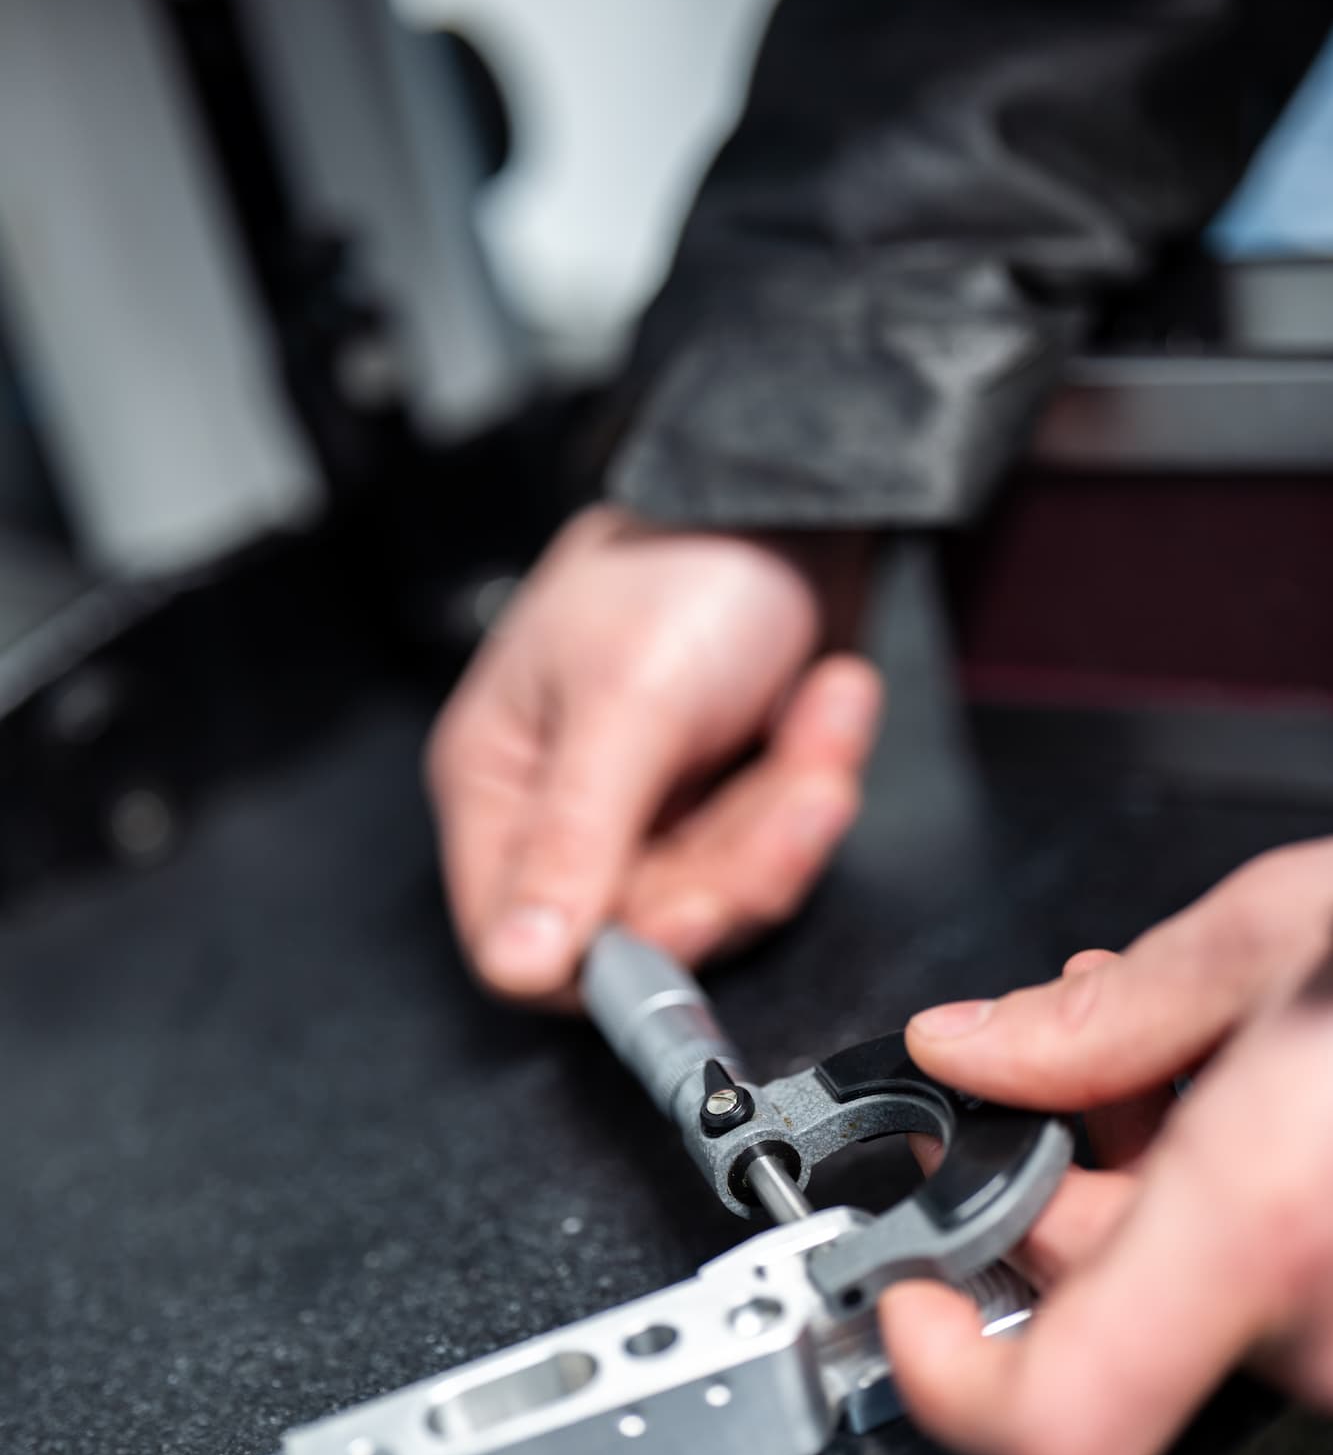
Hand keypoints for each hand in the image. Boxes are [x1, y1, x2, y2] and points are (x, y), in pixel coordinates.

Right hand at [424, 504, 881, 999]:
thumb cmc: (686, 563)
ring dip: (791, 813)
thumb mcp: (624, 703)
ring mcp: (655, 810)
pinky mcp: (727, 801)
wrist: (799, 492)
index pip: (516, 937)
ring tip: (824, 712)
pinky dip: (815, 778)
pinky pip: (776, 850)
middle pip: (643, 929)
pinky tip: (826, 702)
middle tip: (796, 793)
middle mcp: (570, 812)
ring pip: (724, 894)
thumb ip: (570, 841)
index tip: (692, 917)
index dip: (604, 955)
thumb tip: (514, 963)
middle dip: (739, 862)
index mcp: (502, 782)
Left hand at [883, 839, 1332, 1454]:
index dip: (951, 1385)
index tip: (909, 1305)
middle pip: (1109, 1306)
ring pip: (1197, 1294)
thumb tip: (978, 1050)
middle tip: (1087, 1066)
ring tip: (1215, 1054)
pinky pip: (1284, 1297)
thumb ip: (1104, 1020)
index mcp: (1272, 1218)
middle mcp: (1332, 1321)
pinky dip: (1245, 1212)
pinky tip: (1275, 1107)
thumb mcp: (1288, 933)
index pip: (1055, 1418)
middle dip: (1065, 1185)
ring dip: (1164, 1182)